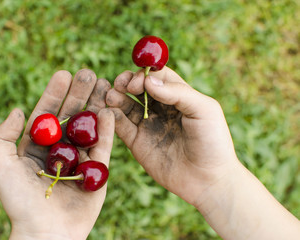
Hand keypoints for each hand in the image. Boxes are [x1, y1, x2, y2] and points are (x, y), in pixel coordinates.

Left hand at [0, 69, 113, 239]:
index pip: (47, 114)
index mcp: (36, 147)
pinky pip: (104, 147)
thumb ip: (2, 137)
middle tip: (88, 73)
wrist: (47, 233)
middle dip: (79, 94)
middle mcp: (59, 150)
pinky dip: (107, 129)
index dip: (54, 93)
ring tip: (105, 84)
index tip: (63, 73)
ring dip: (96, 105)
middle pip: (71, 116)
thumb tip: (17, 110)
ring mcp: (80, 159)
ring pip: (88, 127)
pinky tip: (109, 110)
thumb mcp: (0, 166)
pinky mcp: (97, 171)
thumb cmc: (20, 202)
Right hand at [106, 66, 238, 205]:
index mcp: (178, 97)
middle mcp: (161, 109)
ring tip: (110, 96)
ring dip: (116, 97)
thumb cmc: (213, 142)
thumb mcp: (203, 110)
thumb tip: (149, 80)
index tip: (139, 82)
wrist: (208, 180)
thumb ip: (178, 92)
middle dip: (126, 82)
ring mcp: (148, 125)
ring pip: (126, 105)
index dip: (145, 74)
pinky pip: (121, 126)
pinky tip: (109, 113)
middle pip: (138, 88)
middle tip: (120, 85)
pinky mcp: (137, 143)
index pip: (157, 76)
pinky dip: (113, 118)